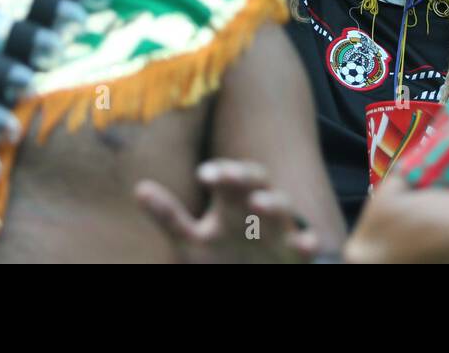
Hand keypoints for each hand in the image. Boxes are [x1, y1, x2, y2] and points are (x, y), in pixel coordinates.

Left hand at [135, 159, 318, 263]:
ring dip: (273, 202)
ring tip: (258, 204)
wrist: (253, 278)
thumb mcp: (191, 241)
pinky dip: (309, 241)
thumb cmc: (224, 257)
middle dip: (245, 175)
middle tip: (228, 175)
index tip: (204, 174)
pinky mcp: (297, 253)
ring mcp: (280, 229)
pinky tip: (306, 242)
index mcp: (233, 201)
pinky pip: (309, 244)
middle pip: (257, 179)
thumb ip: (169, 216)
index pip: (229, 175)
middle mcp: (258, 207)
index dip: (220, 171)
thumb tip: (139, 187)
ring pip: (284, 205)